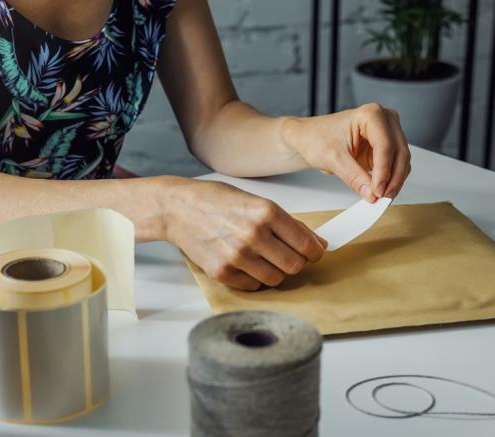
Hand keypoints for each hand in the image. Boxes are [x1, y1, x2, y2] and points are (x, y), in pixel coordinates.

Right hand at [157, 177, 326, 289]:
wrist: (177, 209)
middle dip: (294, 262)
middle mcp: (254, 235)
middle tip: (284, 255)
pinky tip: (244, 263)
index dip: (314, 252)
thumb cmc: (215, 201)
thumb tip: (317, 244)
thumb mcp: (256, 202)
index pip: (307, 245)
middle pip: (295, 266)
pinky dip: (253, 279)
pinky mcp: (222, 272)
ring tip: (261, 258)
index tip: (311, 253)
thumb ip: (288, 224)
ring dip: (273, 272)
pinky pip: (253, 286)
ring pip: (275, 279)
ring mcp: (237, 256)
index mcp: (266, 212)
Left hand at [283, 103, 411, 201]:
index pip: (385, 145)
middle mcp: (384, 120)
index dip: (384, 171)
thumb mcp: (333, 159)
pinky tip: (382, 190)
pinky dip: (391, 179)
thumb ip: (354, 177)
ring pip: (401, 159)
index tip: (378, 191)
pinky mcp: (386, 146)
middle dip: (393, 178)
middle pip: (399, 152)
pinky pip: (396, 164)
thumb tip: (372, 193)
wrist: (310, 138)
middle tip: (383, 197)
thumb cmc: (317, 138)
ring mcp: (388, 132)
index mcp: (371, 114)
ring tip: (382, 197)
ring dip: (395, 180)